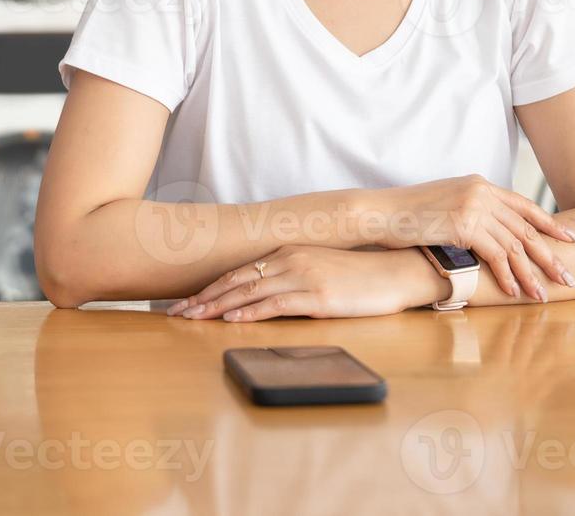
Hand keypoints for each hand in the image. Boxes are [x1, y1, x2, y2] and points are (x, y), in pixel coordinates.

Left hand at [164, 245, 442, 321]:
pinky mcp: (317, 297)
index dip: (210, 287)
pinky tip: (230, 321)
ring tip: (191, 319)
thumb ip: (292, 276)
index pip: (240, 271)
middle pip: (236, 280)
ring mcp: (303, 277)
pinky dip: (248, 314)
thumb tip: (266, 294)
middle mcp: (291, 260)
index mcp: (289, 252)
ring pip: (248, 292)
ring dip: (216, 308)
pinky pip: (274, 305)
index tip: (187, 301)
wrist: (399, 272)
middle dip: (202, 298)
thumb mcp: (320, 269)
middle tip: (175, 313)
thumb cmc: (361, 275)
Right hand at [370, 174, 574, 302]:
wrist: (380, 212)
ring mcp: (474, 206)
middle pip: (526, 227)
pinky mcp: (464, 224)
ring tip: (543, 294)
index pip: (523, 205)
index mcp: (480, 184)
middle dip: (549, 255)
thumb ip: (469, 211)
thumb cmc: (406, 214)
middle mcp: (481, 192)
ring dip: (531, 273)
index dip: (548, 224)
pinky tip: (514, 291)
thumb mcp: (444, 204)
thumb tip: (485, 233)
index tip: (570, 239)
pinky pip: (495, 254)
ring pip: (514, 244)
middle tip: (568, 276)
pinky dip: (506, 275)